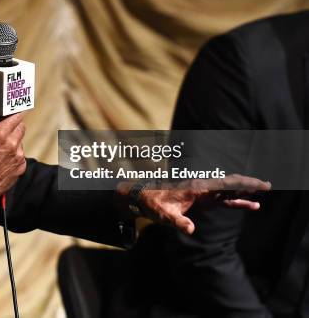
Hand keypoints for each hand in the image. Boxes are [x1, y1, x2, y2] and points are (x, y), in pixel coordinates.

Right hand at [0, 113, 26, 220]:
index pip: (14, 115)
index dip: (12, 112)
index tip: (8, 111)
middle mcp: (12, 145)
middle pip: (20, 126)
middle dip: (12, 124)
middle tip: (2, 127)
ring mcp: (18, 157)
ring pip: (20, 140)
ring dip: (13, 139)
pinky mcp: (21, 167)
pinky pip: (20, 153)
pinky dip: (13, 152)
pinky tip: (1, 159)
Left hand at [118, 174, 270, 234]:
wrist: (144, 198)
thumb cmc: (153, 204)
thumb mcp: (164, 215)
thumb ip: (177, 221)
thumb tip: (190, 229)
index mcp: (196, 187)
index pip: (223, 184)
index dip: (241, 183)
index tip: (256, 183)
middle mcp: (202, 187)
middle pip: (229, 184)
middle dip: (248, 184)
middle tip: (267, 185)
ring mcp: (203, 193)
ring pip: (228, 191)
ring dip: (245, 191)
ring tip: (263, 191)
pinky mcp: (202, 200)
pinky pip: (223, 200)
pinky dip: (237, 201)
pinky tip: (250, 204)